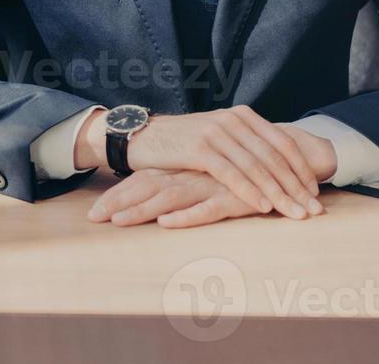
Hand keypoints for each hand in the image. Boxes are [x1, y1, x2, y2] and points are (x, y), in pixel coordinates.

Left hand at [88, 168, 265, 227]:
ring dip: (141, 210)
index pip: (143, 180)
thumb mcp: (207, 179)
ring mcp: (210, 183)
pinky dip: (186, 216)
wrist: (285, 156)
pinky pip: (206, 207)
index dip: (118, 195)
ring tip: (117, 222)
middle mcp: (193, 174)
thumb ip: (185, 185)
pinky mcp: (232, 196)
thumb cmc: (243, 174)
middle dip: (118, 202)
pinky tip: (167, 222)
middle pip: (147, 186)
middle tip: (93, 218)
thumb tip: (158, 202)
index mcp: (184, 169)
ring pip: (169, 196)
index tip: (93, 213)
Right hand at [127, 106, 324, 218]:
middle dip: (297, 186)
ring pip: (257, 167)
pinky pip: (232, 174)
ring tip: (295, 213)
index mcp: (242, 115)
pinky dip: (250, 191)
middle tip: (314, 209)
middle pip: (275, 157)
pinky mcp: (200, 149)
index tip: (315, 192)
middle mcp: (233, 120)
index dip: (302, 169)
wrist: (144, 136)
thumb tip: (275, 166)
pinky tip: (264, 206)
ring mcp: (216, 133)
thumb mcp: (218, 136)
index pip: (282, 143)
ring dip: (279, 193)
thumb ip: (244, 144)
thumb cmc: (183, 142)